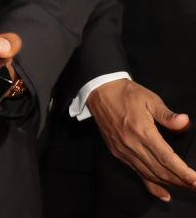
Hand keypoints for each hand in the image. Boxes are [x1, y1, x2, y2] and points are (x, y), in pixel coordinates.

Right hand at [88, 79, 195, 200]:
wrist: (99, 92)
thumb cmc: (126, 94)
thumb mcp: (150, 98)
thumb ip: (167, 114)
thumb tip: (184, 122)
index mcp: (142, 131)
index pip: (166, 158)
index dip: (183, 172)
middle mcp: (132, 144)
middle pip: (160, 170)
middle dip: (180, 181)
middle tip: (195, 185)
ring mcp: (124, 150)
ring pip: (150, 174)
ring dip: (169, 183)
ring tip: (185, 187)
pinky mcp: (118, 152)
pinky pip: (137, 173)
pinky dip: (151, 185)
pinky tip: (163, 194)